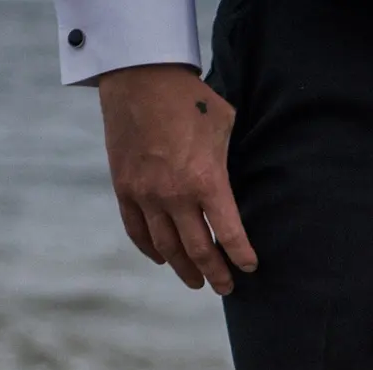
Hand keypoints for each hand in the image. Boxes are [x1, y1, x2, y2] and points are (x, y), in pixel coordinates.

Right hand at [98, 64, 253, 293]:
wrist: (138, 77)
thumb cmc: (190, 99)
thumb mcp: (225, 127)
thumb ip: (230, 161)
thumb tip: (241, 181)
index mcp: (206, 181)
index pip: (229, 234)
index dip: (241, 257)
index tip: (249, 268)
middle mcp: (174, 195)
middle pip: (198, 251)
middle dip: (215, 274)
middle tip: (225, 288)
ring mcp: (145, 194)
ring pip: (166, 248)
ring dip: (183, 269)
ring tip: (197, 282)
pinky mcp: (123, 187)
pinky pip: (136, 230)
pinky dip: (150, 250)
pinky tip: (163, 259)